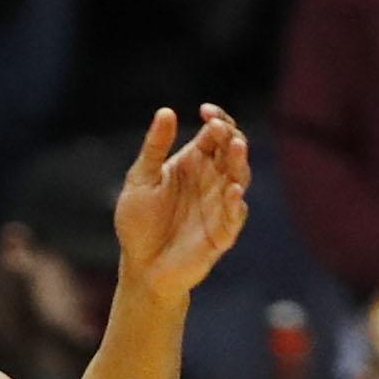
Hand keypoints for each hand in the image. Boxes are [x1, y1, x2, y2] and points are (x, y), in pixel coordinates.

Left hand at [110, 104, 252, 298]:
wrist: (140, 267)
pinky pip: (235, 215)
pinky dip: (236, 203)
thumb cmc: (138, 222)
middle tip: (220, 128)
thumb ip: (154, 148)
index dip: (217, 120)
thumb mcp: (140, 180)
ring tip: (236, 147)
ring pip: (240, 177)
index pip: (216, 134)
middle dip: (230, 136)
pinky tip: (233, 191)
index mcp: (195, 162)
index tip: (206, 112)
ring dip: (240, 162)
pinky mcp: (223, 232)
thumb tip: (166, 111)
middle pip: (232, 151)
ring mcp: (220, 205)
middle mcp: (212, 179)